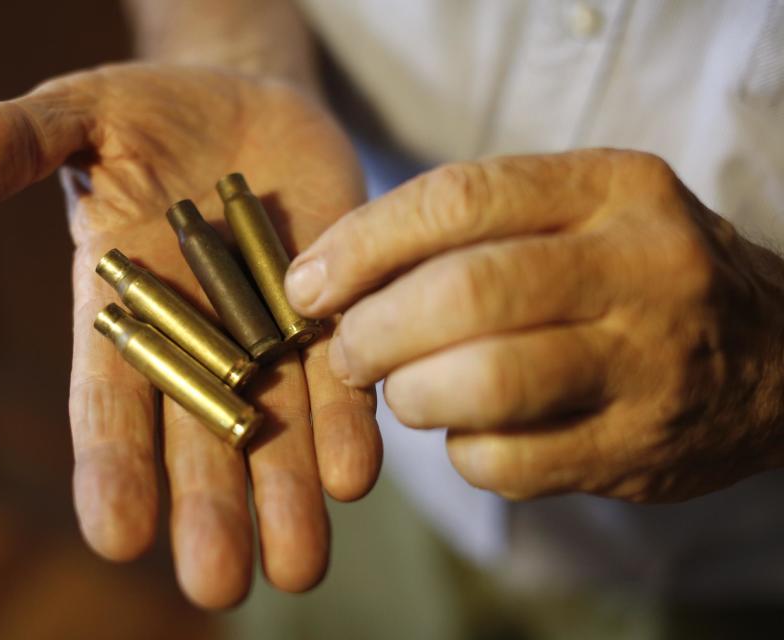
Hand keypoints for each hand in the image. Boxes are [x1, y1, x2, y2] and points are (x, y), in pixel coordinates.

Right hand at [0, 62, 380, 606]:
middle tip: (219, 583)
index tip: (116, 534)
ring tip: (297, 565)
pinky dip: (347, 428)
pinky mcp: (331, 315)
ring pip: (276, 432)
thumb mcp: (78, 114)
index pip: (109, 402)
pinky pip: (340, 381)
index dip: (110, 466)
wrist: (248, 102)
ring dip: (286, 498)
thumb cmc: (149, 114)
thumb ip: (9, 144)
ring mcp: (268, 337)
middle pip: (199, 439)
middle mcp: (197, 344)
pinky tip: (353, 477)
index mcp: (121, 315)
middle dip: (209, 509)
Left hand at [285, 149, 783, 502]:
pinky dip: (461, 452)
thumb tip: (336, 277)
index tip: (308, 283)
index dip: (363, 244)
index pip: (460, 199)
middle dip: (373, 331)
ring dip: (412, 395)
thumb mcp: (580, 214)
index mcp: (612, 187)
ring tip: (402, 391)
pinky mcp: (637, 450)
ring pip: (486, 383)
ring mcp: (647, 364)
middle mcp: (640, 267)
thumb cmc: (635, 274)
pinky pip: (508, 462)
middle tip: (344, 351)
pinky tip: (467, 432)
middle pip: (465, 294)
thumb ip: (474, 229)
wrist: (774, 356)